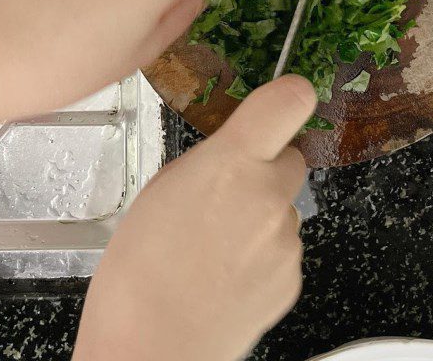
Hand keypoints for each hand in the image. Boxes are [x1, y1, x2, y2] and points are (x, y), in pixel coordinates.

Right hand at [74, 75, 315, 360]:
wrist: (149, 349)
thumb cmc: (138, 270)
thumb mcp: (163, 187)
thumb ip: (213, 160)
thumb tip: (236, 152)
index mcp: (233, 163)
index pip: (291, 101)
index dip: (290, 96)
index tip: (283, 102)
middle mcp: (270, 196)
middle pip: (291, 159)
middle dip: (266, 169)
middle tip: (227, 195)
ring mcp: (286, 240)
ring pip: (285, 208)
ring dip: (262, 216)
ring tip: (216, 247)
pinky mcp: (294, 277)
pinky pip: (285, 247)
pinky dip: (264, 254)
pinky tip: (228, 274)